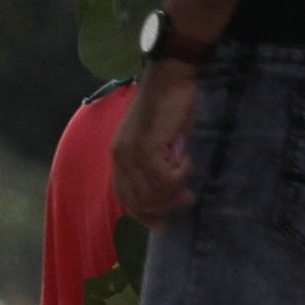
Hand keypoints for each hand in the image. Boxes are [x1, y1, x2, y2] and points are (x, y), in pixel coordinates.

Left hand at [113, 64, 200, 229]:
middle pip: (138, 202)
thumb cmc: (169, 106)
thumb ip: (157, 165)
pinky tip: (186, 158)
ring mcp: (131, 152)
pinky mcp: (146, 147)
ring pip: (153, 193)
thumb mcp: (160, 142)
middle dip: (164, 206)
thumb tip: (166, 190)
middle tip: (186, 197)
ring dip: (175, 188)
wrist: (171, 77)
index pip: (125, 198)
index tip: (162, 226)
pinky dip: (180, 174)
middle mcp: (120, 157)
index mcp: (119, 156)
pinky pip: (164, 178)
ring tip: (186, 170)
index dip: (143, 216)